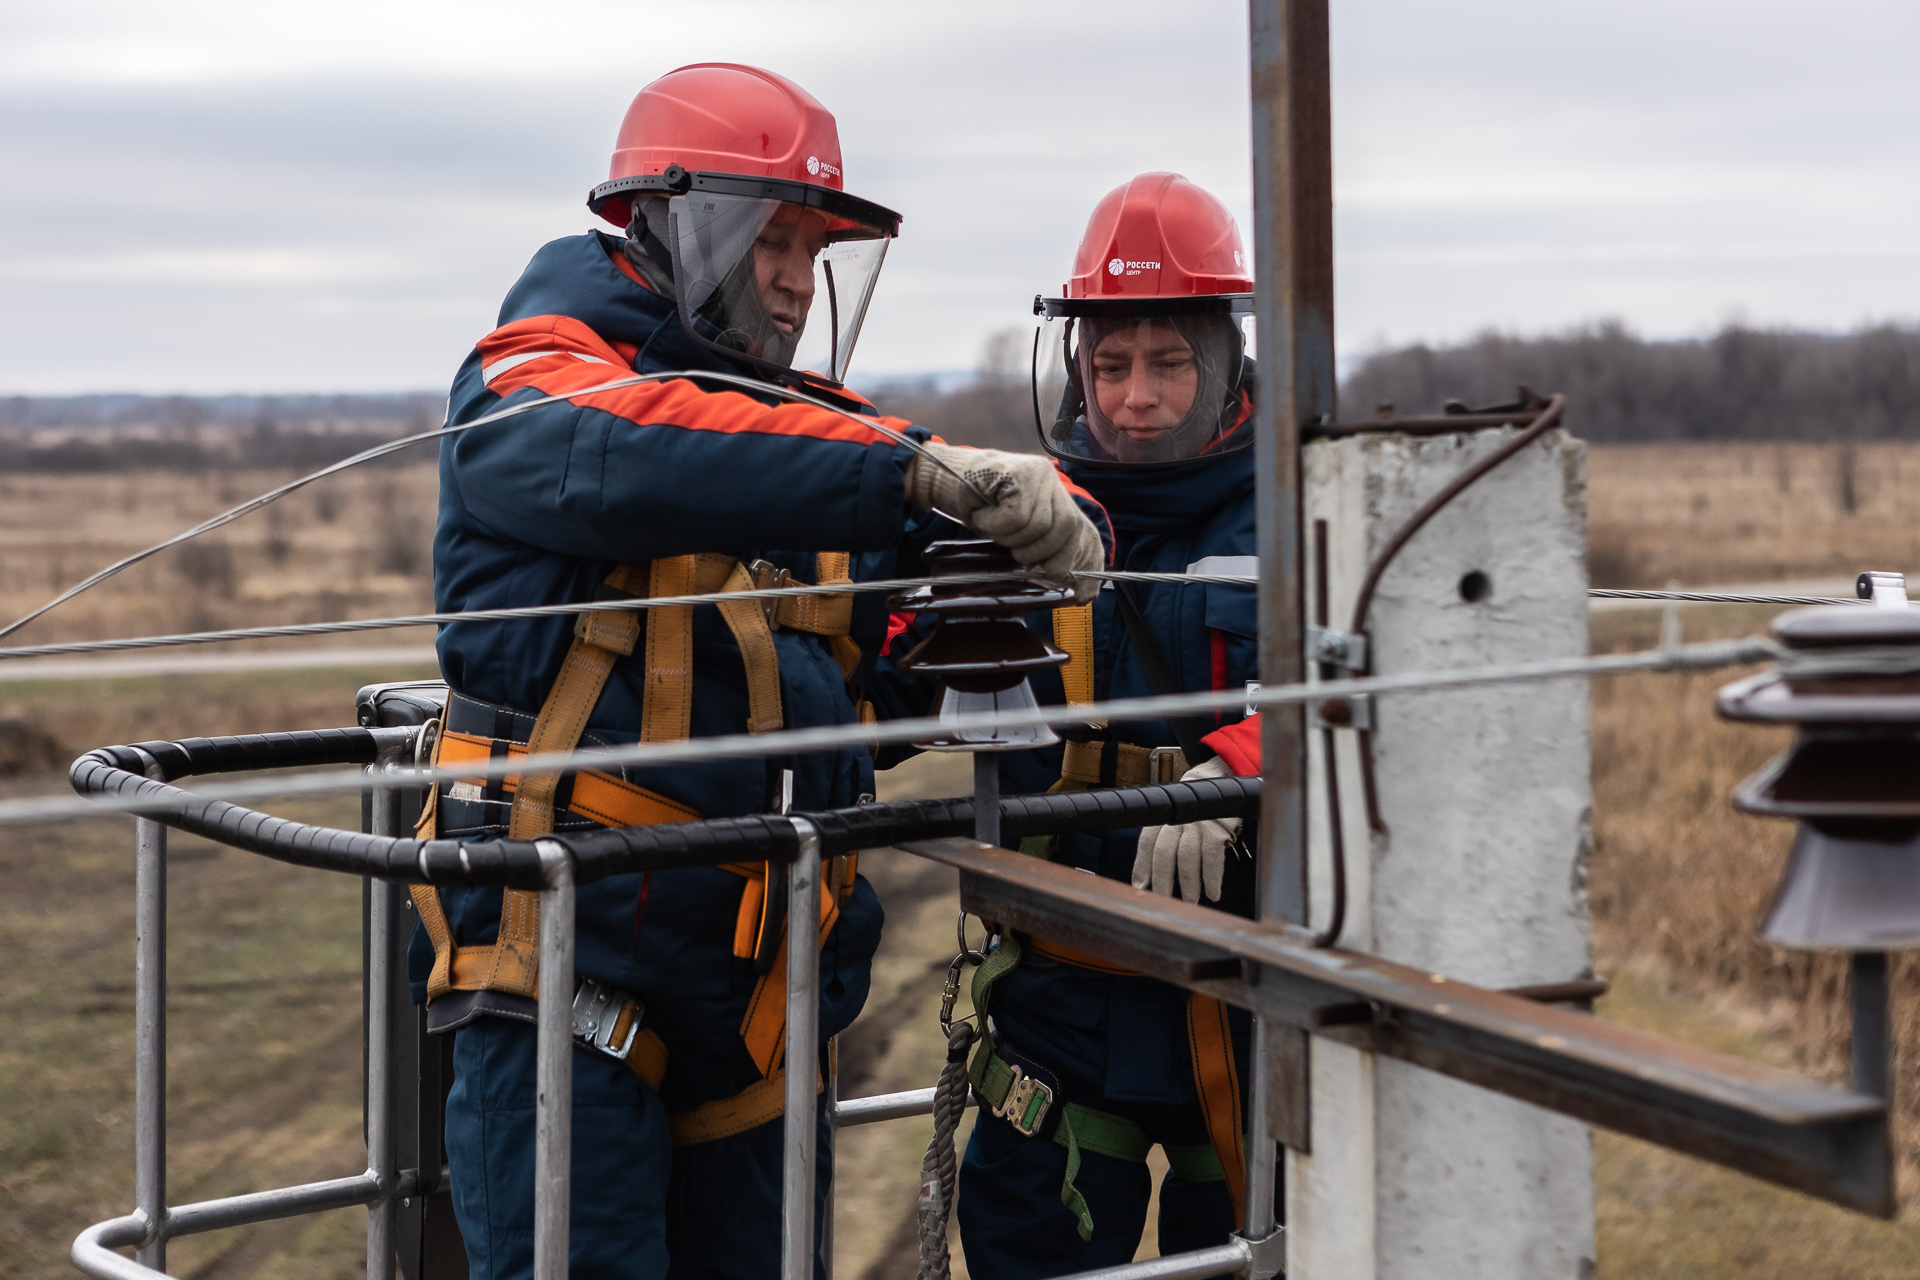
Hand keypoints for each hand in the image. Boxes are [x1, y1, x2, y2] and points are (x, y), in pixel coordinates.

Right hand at [907, 444, 1102, 601]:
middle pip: (1068, 528)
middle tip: (1018, 555)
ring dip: (1012, 538)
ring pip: (1039, 525)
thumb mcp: (1017, 530)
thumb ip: (1042, 546)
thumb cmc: (982, 508)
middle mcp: (1053, 482)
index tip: (1080, 593)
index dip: (1087, 561)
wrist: (947, 477)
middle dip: (1043, 553)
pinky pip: (1015, 517)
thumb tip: (1063, 579)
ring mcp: (1037, 474)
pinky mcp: (1017, 474)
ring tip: (995, 527)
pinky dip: (996, 525)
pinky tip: (984, 515)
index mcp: (1058, 497)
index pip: (1086, 531)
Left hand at [1133, 755, 1241, 902]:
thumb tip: (1151, 865)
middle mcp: (1178, 820)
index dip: (1142, 866)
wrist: (1222, 774)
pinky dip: (1212, 879)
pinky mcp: (1218, 830)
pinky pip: (1213, 859)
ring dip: (1188, 886)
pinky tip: (1212, 893)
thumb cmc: (1196, 798)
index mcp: (1164, 814)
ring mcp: (1198, 825)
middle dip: (1162, 881)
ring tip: (1189, 902)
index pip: (1147, 842)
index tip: (1139, 886)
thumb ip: (1163, 830)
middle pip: (1165, 854)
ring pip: (1187, 861)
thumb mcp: (1175, 808)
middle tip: (1162, 900)